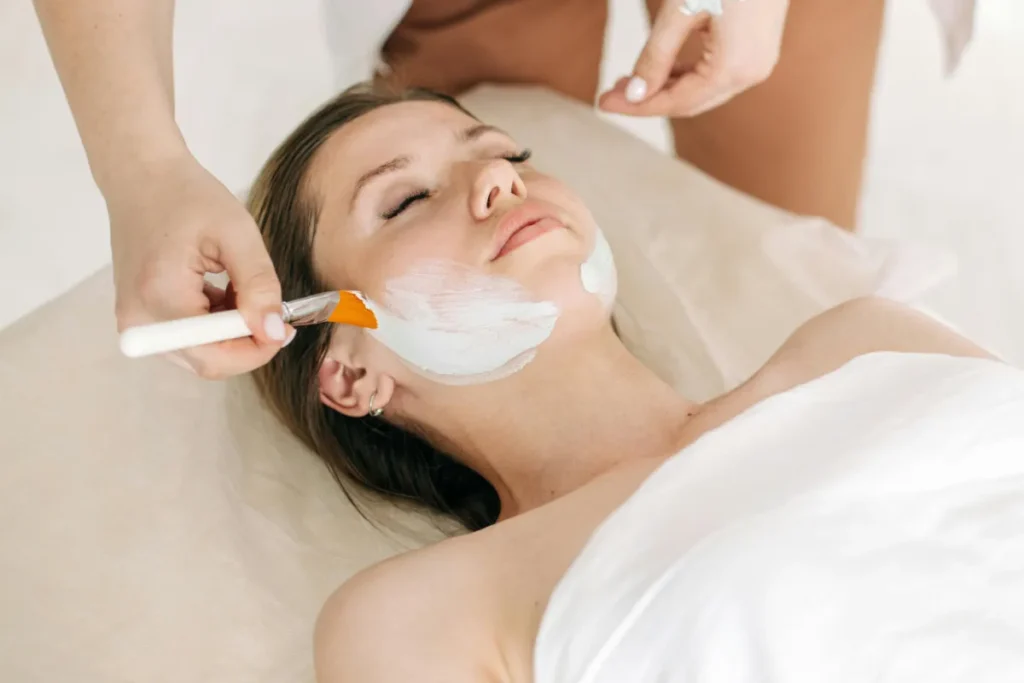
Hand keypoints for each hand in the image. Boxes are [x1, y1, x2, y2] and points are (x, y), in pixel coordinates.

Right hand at [107, 154, 290, 378]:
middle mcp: (140, 323)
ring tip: (242, 290)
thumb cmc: (187, 197)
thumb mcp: (237, 234)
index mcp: (161, 299)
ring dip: (232, 333)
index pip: (215, 358)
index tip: (285, 327)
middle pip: (208, 362)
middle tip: (274, 311)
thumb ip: (259, 286)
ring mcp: (136, 324)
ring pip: (200, 354)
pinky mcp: (141, 319)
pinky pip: (187, 340)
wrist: (142, 178)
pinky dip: (215, 325)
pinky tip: (223, 292)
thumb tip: (273, 332)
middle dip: (247, 342)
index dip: (257, 351)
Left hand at [599, 0, 789, 117]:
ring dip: (666, 88)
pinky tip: (662, 69)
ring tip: (630, 81)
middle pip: (690, 103)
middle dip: (648, 100)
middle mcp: (751, 72)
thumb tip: (635, 94)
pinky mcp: (757, 48)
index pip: (676, 103)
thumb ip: (656, 55)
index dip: (637, 106)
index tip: (604, 102)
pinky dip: (687, 76)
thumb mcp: (682, 8)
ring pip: (703, 92)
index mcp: (734, 68)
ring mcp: (758, 61)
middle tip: (610, 93)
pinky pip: (716, 75)